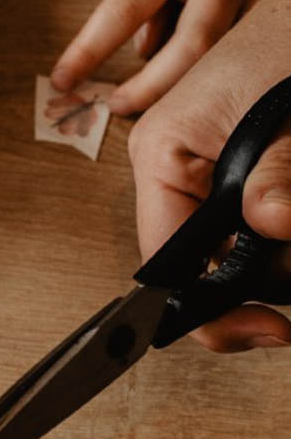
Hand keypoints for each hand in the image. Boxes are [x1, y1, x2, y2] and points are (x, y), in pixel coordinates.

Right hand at [128, 0, 290, 351]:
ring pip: (245, 254)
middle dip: (269, 276)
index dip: (213, 307)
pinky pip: (260, 229)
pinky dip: (286, 228)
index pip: (166, 263)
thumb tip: (274, 228)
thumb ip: (276, 173)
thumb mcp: (283, 110)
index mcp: (160, 159)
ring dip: (286, 252)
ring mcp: (206, 179)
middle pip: (209, 268)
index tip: (273, 328)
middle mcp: (174, 176)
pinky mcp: (240, 177)